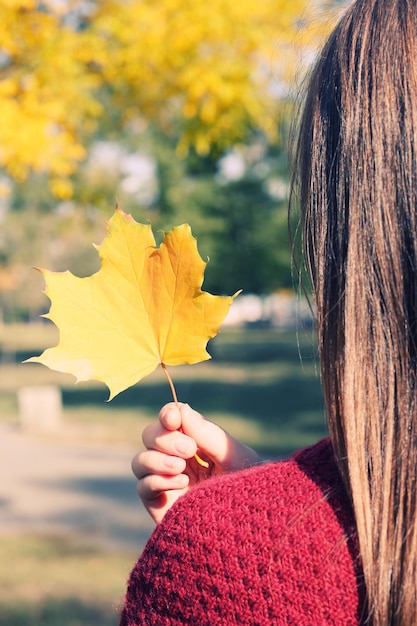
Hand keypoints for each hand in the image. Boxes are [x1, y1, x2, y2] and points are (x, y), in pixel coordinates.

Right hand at [132, 402, 259, 523]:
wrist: (252, 530)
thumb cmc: (251, 489)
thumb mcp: (234, 456)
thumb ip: (207, 434)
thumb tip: (181, 409)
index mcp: (196, 444)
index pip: (170, 421)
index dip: (167, 415)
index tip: (173, 418)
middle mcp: (177, 461)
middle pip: (149, 436)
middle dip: (164, 438)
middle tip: (188, 448)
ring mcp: (167, 485)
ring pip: (140, 461)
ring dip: (157, 459)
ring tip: (182, 468)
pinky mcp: (161, 508)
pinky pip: (143, 487)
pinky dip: (157, 480)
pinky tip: (182, 484)